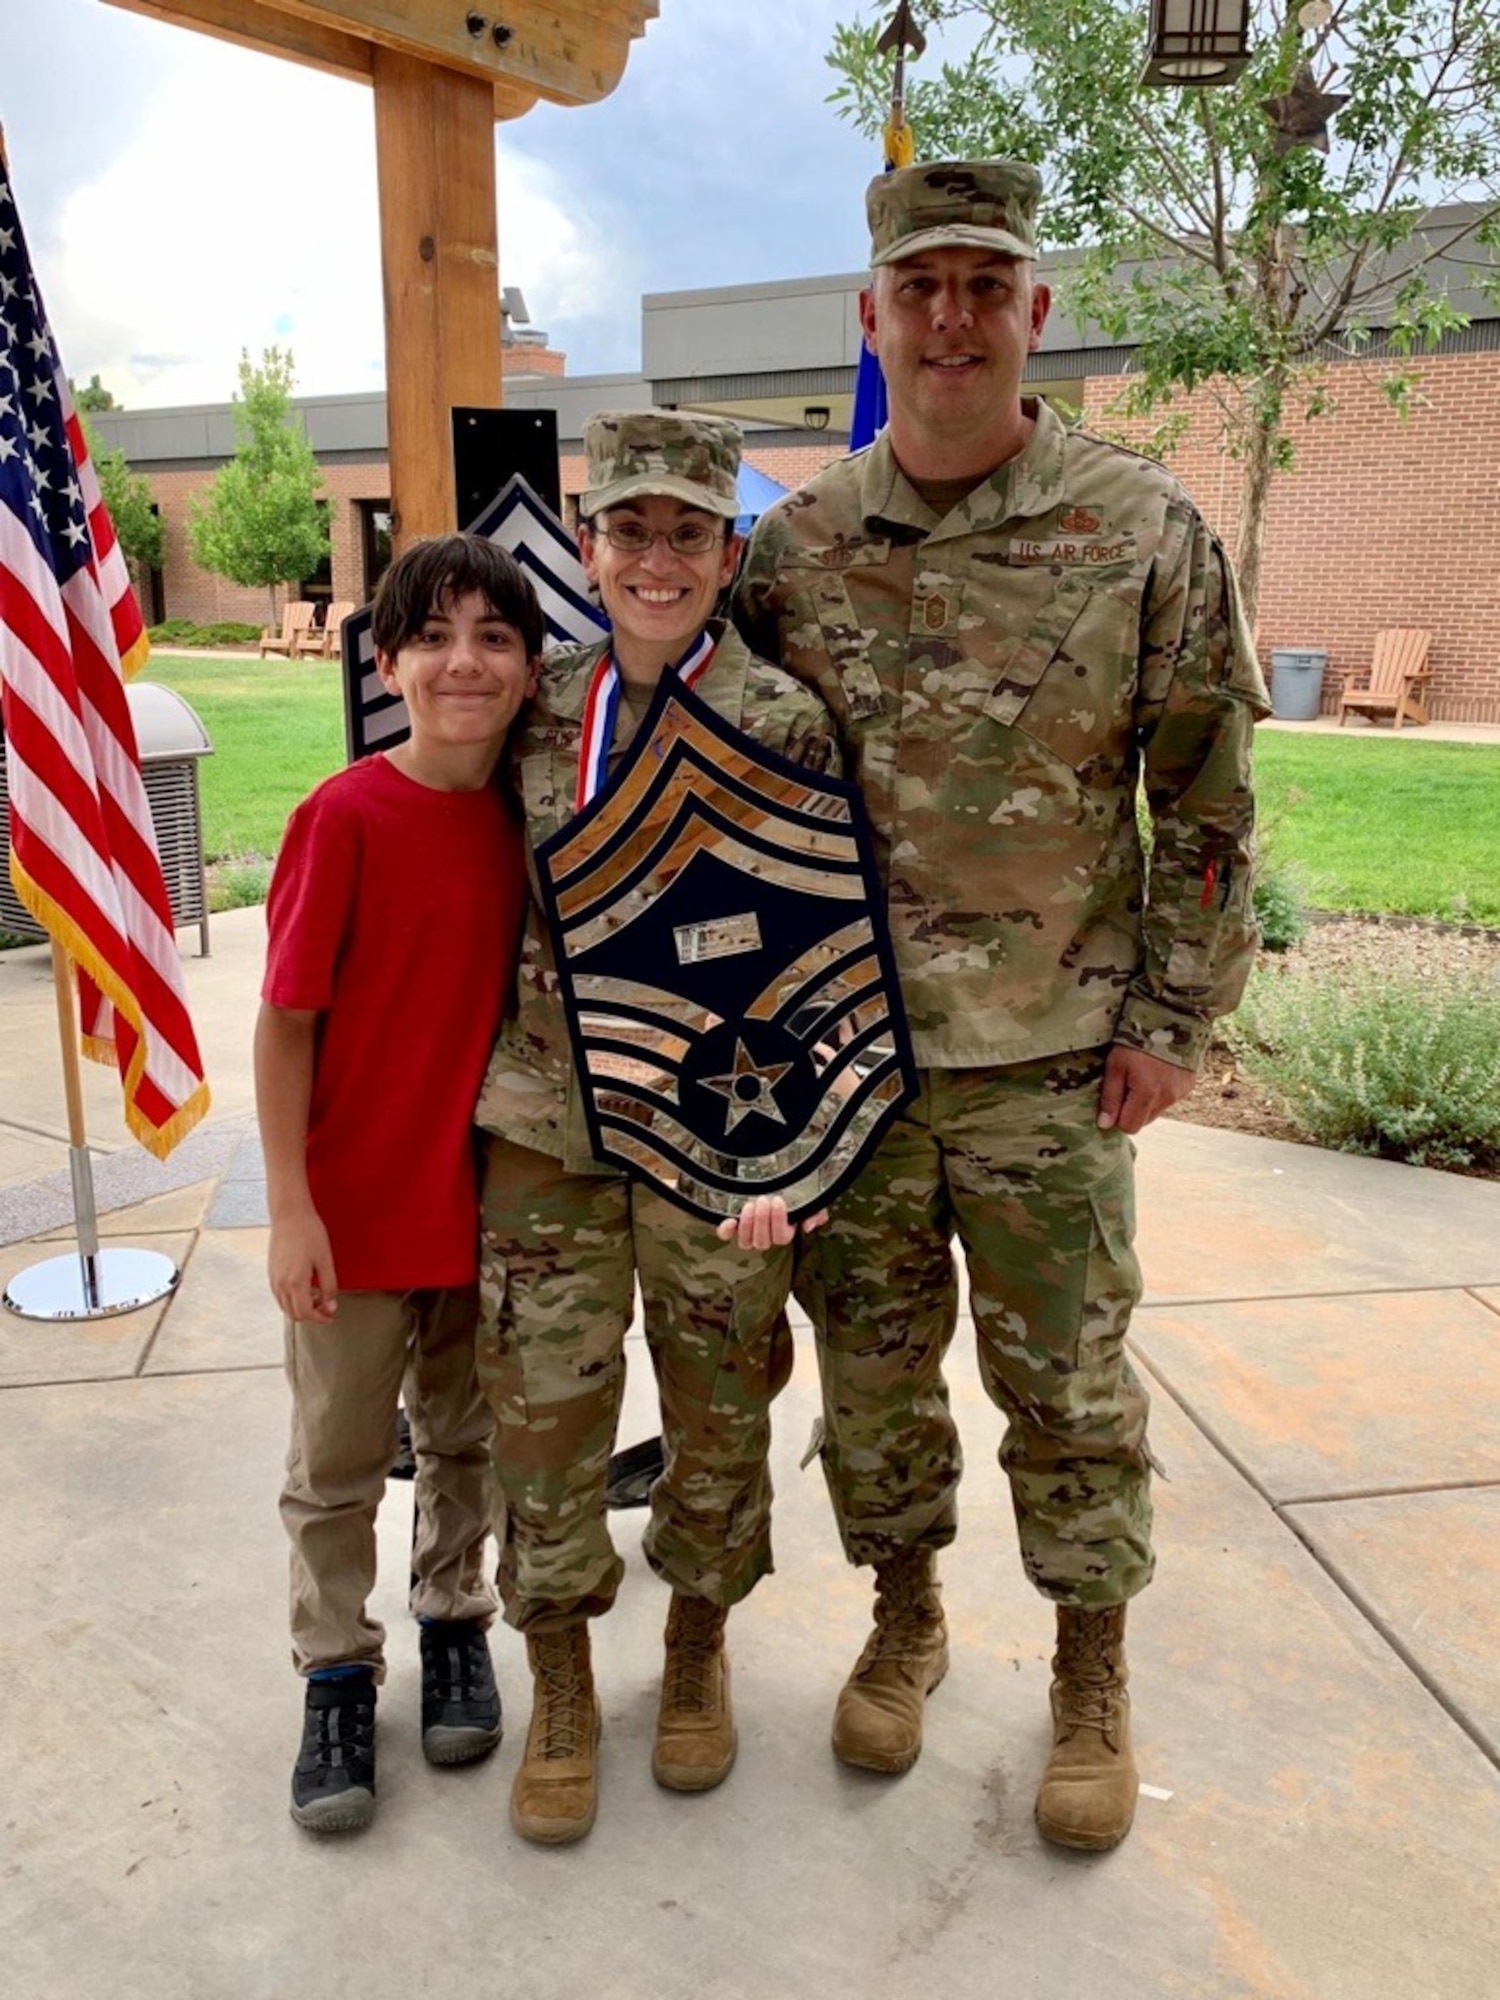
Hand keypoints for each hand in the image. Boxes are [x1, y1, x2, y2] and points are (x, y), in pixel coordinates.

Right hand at [268, 1208, 339, 1322]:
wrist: (290, 1214)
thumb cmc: (310, 1233)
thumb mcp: (326, 1260)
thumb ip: (329, 1286)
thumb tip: (331, 1307)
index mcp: (295, 1282)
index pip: (306, 1313)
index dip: (320, 1318)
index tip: (331, 1316)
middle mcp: (280, 1284)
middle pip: (294, 1314)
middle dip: (312, 1315)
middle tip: (327, 1307)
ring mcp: (273, 1279)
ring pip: (285, 1306)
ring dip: (301, 1308)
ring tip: (318, 1295)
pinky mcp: (271, 1272)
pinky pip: (280, 1295)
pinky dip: (292, 1299)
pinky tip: (305, 1287)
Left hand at [715, 1195, 828, 1250]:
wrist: (774, 1175)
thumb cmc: (793, 1191)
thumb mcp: (811, 1199)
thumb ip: (816, 1213)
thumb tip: (808, 1226)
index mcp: (784, 1231)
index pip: (782, 1237)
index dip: (779, 1222)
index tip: (779, 1200)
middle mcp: (766, 1235)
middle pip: (763, 1241)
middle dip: (762, 1221)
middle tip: (762, 1200)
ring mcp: (748, 1232)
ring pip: (746, 1242)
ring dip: (748, 1225)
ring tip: (750, 1205)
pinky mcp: (733, 1225)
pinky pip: (726, 1236)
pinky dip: (726, 1231)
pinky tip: (730, 1221)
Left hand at [1096, 1045, 1196, 1134]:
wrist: (1170, 1017)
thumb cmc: (1136, 1040)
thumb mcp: (1116, 1065)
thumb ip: (1110, 1097)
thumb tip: (1105, 1125)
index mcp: (1147, 1094)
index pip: (1130, 1127)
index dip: (1117, 1118)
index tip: (1112, 1101)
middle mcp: (1167, 1098)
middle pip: (1144, 1121)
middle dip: (1131, 1111)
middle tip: (1126, 1086)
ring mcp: (1180, 1092)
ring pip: (1156, 1110)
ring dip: (1146, 1101)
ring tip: (1141, 1076)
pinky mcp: (1188, 1085)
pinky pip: (1169, 1099)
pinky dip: (1160, 1092)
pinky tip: (1156, 1073)